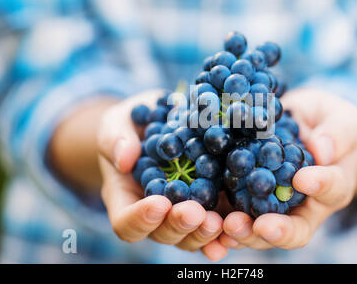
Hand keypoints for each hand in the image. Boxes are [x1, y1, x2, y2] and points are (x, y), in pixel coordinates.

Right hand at [97, 90, 227, 260]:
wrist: (162, 120)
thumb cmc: (133, 124)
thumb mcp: (118, 123)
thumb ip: (116, 138)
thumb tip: (124, 159)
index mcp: (126, 196)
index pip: (125, 222)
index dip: (140, 219)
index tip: (159, 203)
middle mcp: (154, 213)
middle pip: (162, 234)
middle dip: (179, 225)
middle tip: (195, 212)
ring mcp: (182, 211)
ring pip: (191, 237)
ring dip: (204, 232)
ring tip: (219, 221)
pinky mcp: (209, 204)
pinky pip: (217, 224)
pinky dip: (227, 230)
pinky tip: (241, 224)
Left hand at [220, 88, 356, 249]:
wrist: (300, 124)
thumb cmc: (326, 121)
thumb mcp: (341, 118)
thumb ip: (338, 132)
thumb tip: (321, 150)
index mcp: (332, 184)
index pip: (332, 189)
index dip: (319, 186)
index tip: (302, 178)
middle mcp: (303, 204)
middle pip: (294, 229)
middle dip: (275, 230)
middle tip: (259, 226)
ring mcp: (273, 205)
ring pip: (261, 230)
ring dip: (245, 232)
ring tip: (229, 224)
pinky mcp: (245, 197)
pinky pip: (235, 214)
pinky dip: (222, 222)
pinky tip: (208, 219)